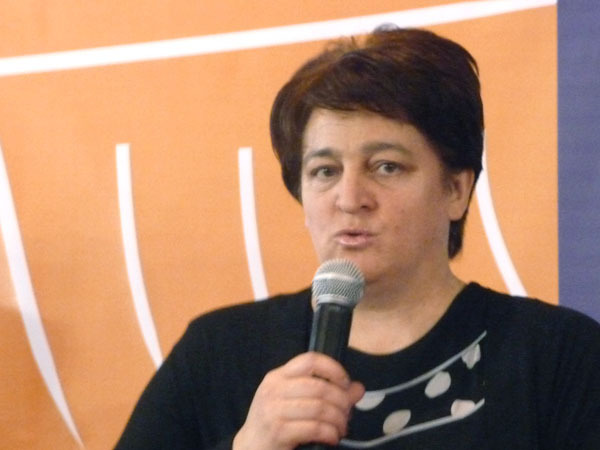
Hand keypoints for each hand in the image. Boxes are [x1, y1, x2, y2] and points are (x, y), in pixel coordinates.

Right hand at [232, 352, 364, 449]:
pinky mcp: (278, 431)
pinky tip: (332, 437)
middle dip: (341, 401)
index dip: (333, 368)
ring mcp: (274, 410)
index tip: (346, 383)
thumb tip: (358, 388)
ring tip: (341, 428)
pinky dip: (330, 433)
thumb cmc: (275, 421)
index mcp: (278, 376)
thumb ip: (326, 392)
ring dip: (338, 419)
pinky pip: (314, 428)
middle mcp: (274, 389)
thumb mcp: (295, 401)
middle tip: (347, 413)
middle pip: (319, 386)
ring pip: (319, 407)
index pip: (310, 360)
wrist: (250, 447)